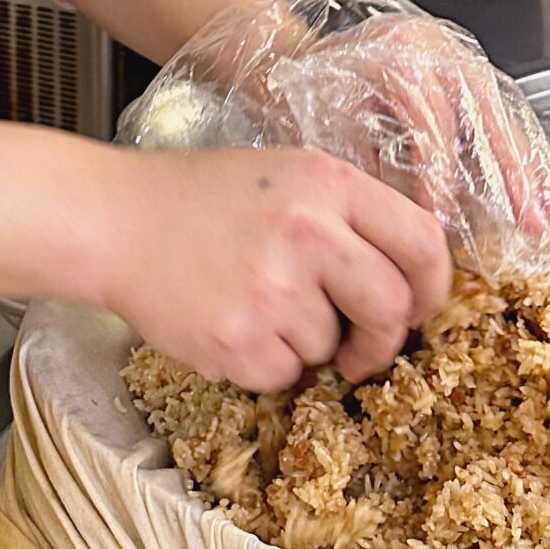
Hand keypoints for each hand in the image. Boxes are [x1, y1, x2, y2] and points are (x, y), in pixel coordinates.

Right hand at [105, 144, 450, 391]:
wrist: (117, 222)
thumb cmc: (201, 198)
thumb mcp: (287, 176)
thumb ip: (348, 216)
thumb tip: (408, 279)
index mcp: (328, 183)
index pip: (423, 242)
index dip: (432, 287)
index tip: (417, 306)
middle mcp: (309, 232)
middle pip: (391, 307)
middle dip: (382, 339)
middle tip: (360, 347)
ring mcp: (273, 289)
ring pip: (331, 346)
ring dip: (305, 341)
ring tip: (254, 301)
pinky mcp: (239, 339)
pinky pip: (283, 373)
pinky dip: (263, 361)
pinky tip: (229, 320)